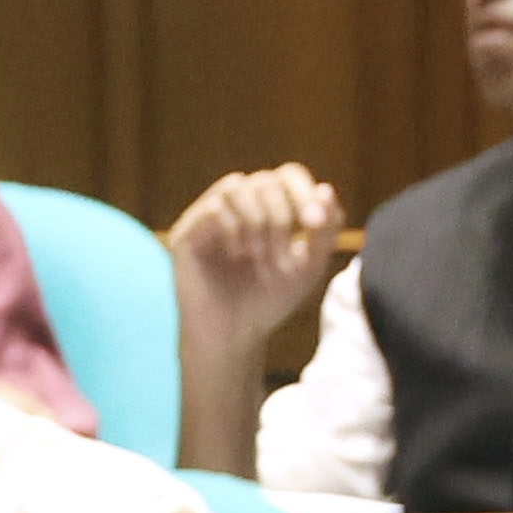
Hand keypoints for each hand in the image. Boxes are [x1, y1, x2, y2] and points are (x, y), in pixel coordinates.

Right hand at [167, 164, 345, 357]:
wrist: (235, 336)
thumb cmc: (270, 300)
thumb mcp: (309, 266)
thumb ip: (324, 231)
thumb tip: (326, 190)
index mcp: (268, 209)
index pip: (287, 176)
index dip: (303, 192)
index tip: (315, 225)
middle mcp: (237, 208)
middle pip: (265, 181)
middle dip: (281, 218)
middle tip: (283, 259)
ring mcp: (208, 217)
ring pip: (236, 187)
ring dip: (257, 221)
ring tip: (259, 256)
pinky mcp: (186, 232)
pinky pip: (214, 208)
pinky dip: (234, 229)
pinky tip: (238, 255)